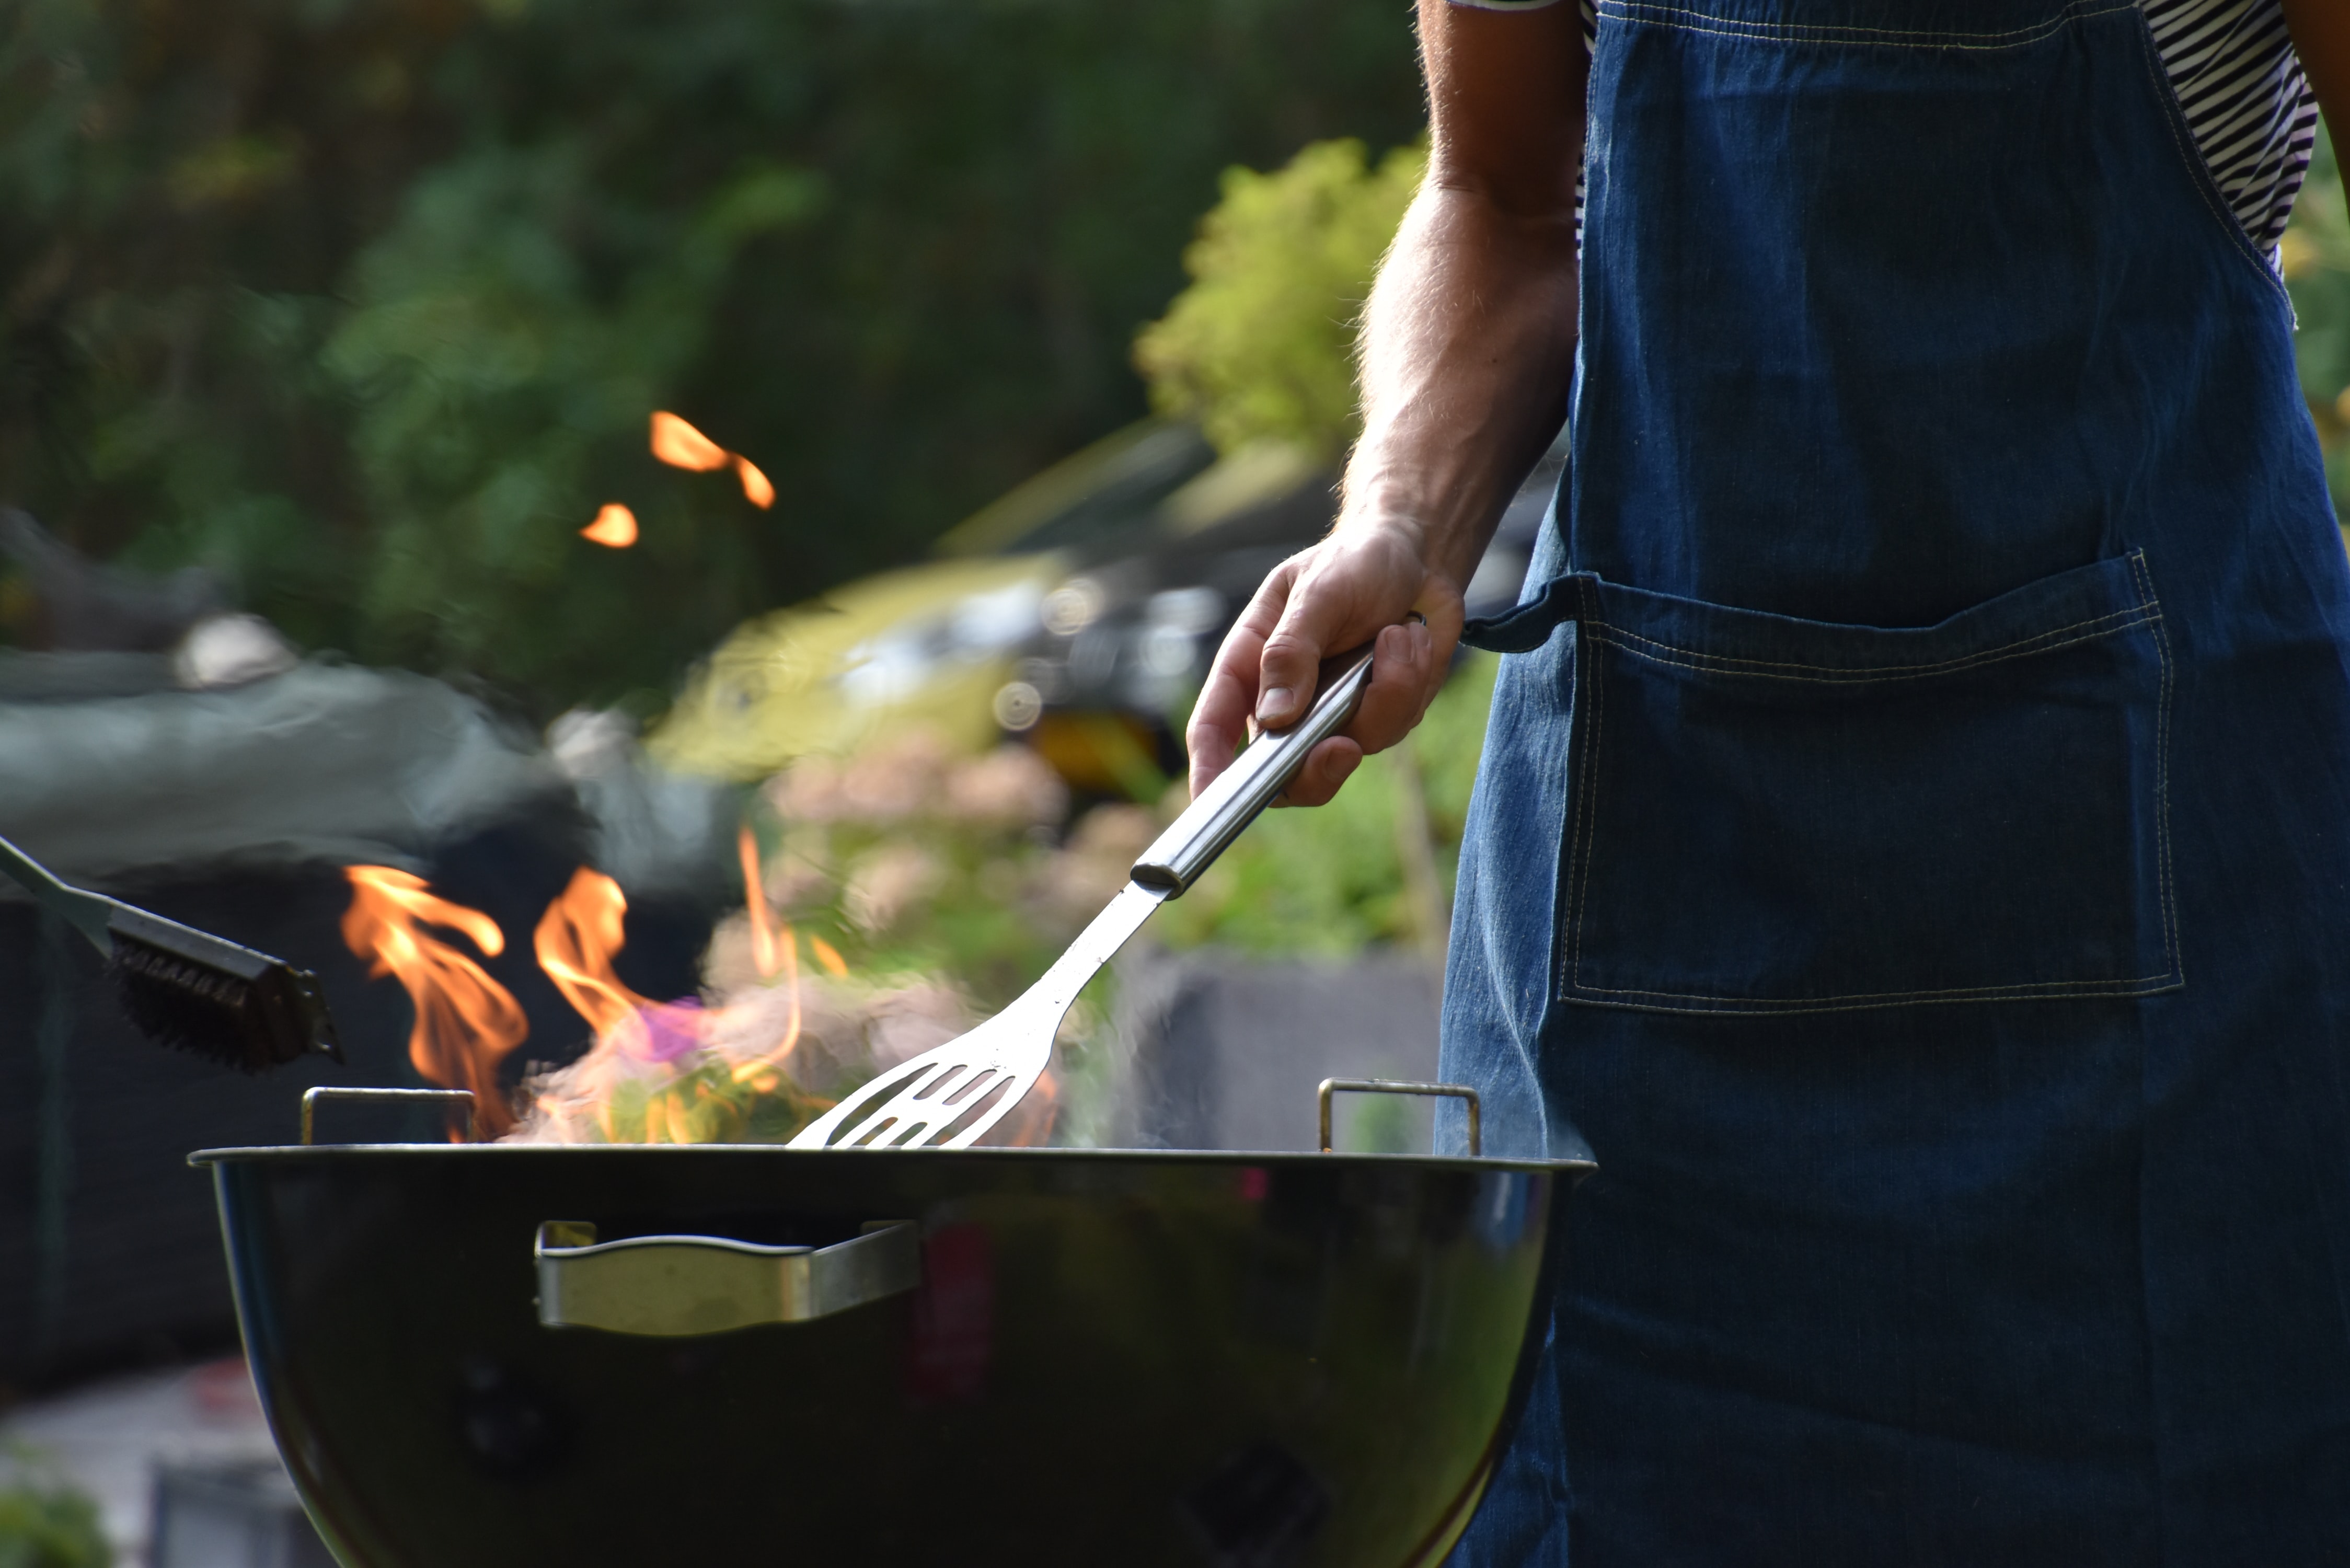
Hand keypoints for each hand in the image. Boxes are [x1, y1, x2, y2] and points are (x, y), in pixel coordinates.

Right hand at [1187, 519, 1462, 806]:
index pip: (1215, 728)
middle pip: (1282, 773)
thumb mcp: (1317, 591)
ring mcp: (1332, 715)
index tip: (1210, 803)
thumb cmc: (1353, 562)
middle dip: (1315, 770)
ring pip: (1350, 749)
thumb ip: (1292, 651)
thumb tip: (1275, 717)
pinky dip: (1410, 684)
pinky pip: (1394, 727)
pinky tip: (1412, 639)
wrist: (1418, 557)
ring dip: (1385, 694)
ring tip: (1398, 634)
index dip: (1208, 772)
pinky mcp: (1378, 715)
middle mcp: (1285, 702)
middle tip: (1341, 747)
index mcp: (1249, 667)